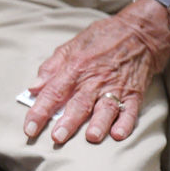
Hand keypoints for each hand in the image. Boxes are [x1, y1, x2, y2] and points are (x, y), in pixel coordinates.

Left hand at [23, 0, 169, 144]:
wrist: (140, 31)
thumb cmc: (101, 39)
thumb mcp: (70, 46)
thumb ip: (51, 68)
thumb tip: (33, 88)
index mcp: (74, 68)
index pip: (53, 92)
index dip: (39, 111)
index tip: (29, 129)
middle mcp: (94, 80)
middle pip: (79, 103)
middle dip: (68, 122)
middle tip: (57, 138)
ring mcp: (116, 87)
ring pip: (105, 108)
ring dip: (99, 123)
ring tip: (91, 137)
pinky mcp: (134, 93)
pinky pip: (131, 110)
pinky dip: (126, 122)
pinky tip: (119, 134)